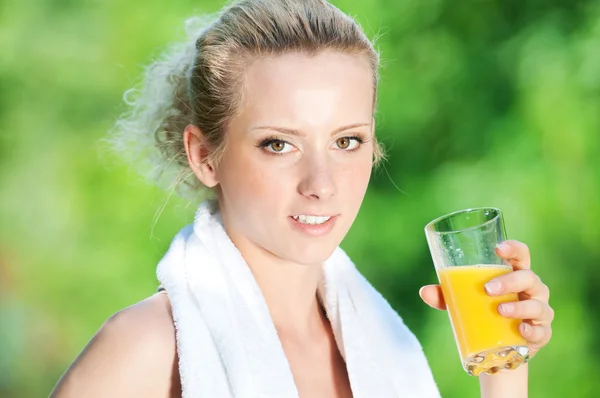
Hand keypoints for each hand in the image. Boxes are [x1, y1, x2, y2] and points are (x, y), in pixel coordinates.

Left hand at [420, 240, 553, 359]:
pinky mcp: (541, 334)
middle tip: (488, 289)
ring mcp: (539, 311)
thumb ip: (445, 295)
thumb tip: (424, 291)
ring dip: (519, 306)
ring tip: (500, 310)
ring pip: (537, 304)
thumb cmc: (483, 312)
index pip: (521, 255)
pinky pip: (542, 331)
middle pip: (528, 278)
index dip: (514, 248)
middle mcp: (532, 290)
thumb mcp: (463, 302)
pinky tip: (521, 329)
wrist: (498, 348)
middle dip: (509, 281)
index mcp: (514, 274)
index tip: (498, 248)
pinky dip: (532, 330)